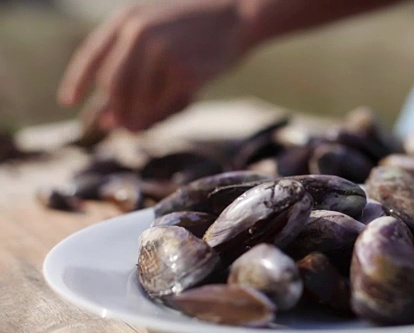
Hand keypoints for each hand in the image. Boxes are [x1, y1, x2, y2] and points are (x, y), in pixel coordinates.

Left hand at [58, 0, 253, 130]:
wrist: (239, 17)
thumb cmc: (198, 28)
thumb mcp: (158, 33)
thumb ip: (131, 68)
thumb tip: (106, 118)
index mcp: (128, 20)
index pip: (93, 55)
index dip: (78, 81)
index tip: (69, 102)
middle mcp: (139, 34)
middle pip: (113, 86)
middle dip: (116, 112)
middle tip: (123, 127)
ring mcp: (161, 52)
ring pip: (139, 101)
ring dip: (143, 117)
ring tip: (155, 118)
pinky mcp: (184, 72)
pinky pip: (166, 105)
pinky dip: (169, 111)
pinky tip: (186, 100)